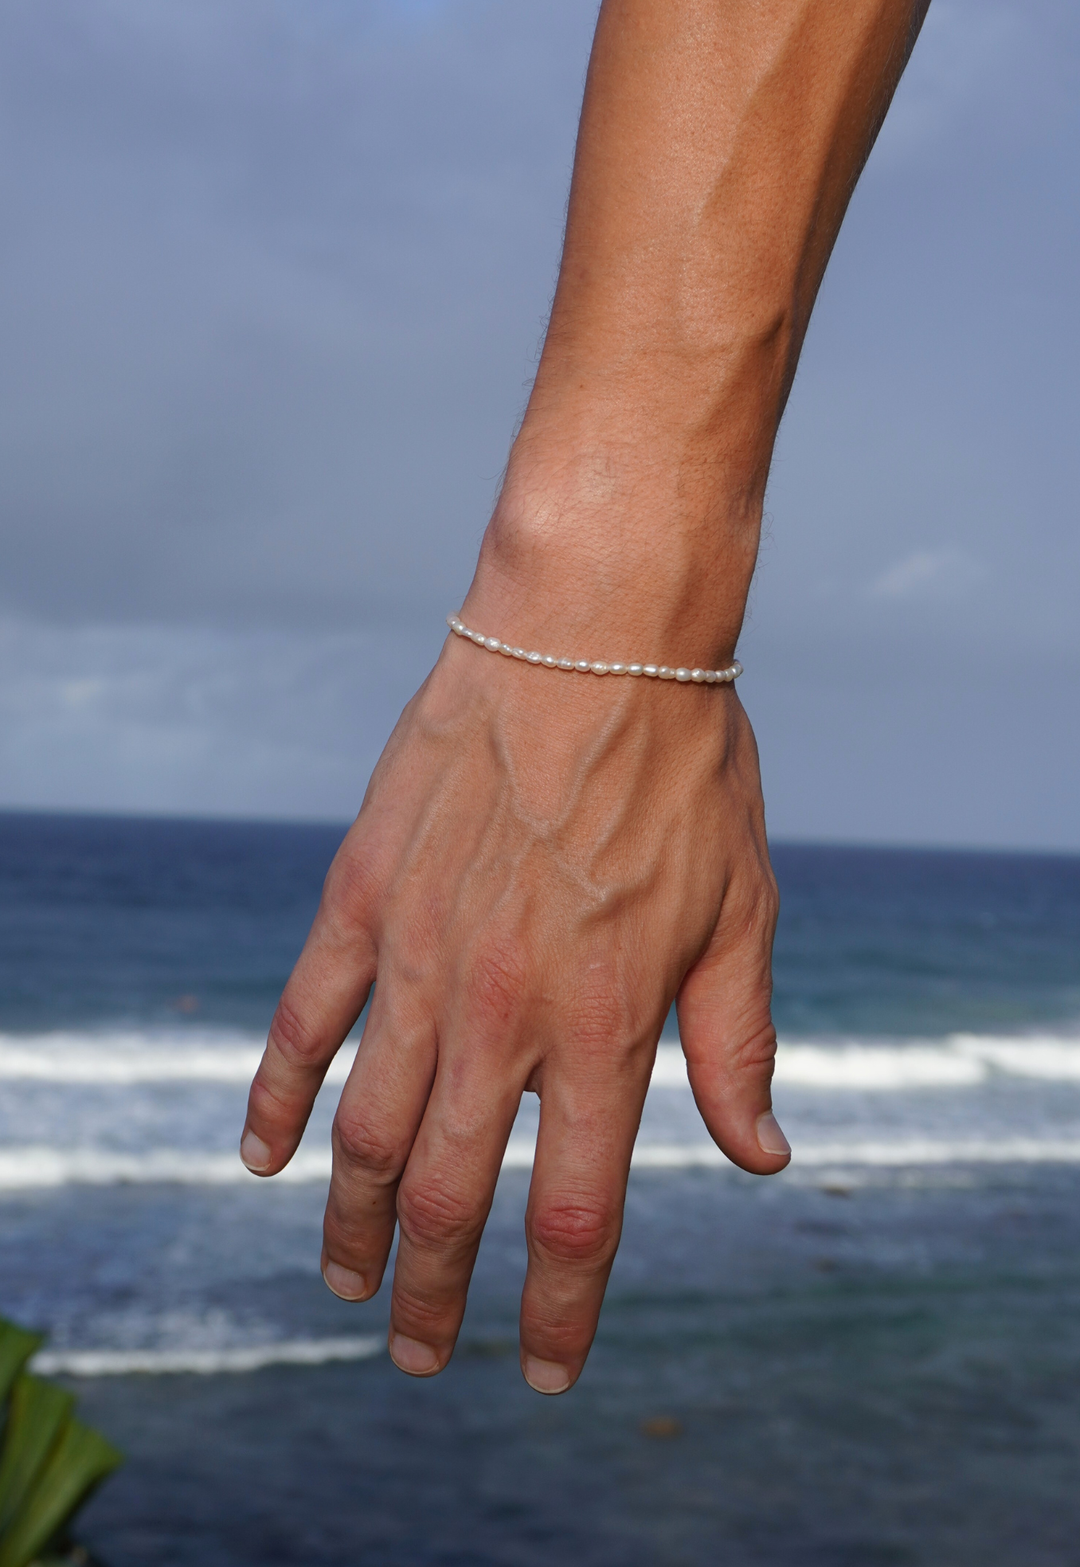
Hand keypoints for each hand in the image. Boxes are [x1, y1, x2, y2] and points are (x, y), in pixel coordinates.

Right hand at [239, 615, 788, 1393]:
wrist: (592, 640)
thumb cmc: (683, 773)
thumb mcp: (744, 915)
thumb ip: (739, 1048)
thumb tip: (759, 1159)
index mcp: (608, 1028)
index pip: (573, 1219)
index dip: (555, 1316)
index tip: (541, 1372)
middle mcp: (503, 1014)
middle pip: (450, 1199)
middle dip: (435, 1297)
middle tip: (421, 1355)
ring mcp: (420, 959)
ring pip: (365, 1131)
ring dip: (350, 1226)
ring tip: (346, 1286)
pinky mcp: (362, 900)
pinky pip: (302, 1021)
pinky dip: (276, 1098)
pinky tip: (262, 1158)